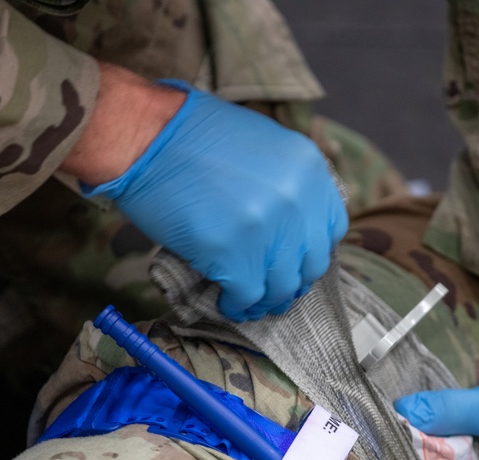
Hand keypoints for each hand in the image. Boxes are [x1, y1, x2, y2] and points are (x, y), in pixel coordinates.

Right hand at [68, 67, 347, 320]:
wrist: (145, 135)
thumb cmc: (193, 136)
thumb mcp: (264, 145)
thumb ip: (287, 184)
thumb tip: (293, 228)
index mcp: (309, 170)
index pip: (333, 228)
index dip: (311, 250)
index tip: (293, 258)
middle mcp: (298, 201)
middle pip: (312, 263)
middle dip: (292, 280)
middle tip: (272, 286)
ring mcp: (268, 229)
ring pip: (283, 286)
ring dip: (267, 299)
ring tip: (250, 301)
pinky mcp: (234, 254)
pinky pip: (248, 296)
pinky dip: (238, 305)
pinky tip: (226, 301)